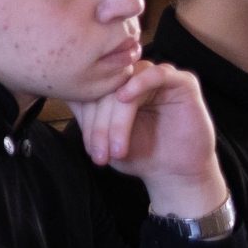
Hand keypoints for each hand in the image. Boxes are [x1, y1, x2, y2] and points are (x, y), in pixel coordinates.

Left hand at [73, 60, 226, 219]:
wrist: (174, 174)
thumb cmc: (139, 155)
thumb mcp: (105, 139)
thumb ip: (87, 117)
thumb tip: (66, 96)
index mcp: (114, 89)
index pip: (91, 91)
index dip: (87, 119)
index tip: (91, 150)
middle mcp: (134, 80)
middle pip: (106, 89)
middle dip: (101, 125)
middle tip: (101, 154)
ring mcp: (157, 79)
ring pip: (127, 84)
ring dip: (117, 119)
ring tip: (118, 149)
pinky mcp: (182, 82)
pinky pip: (158, 73)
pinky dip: (139, 83)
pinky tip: (126, 98)